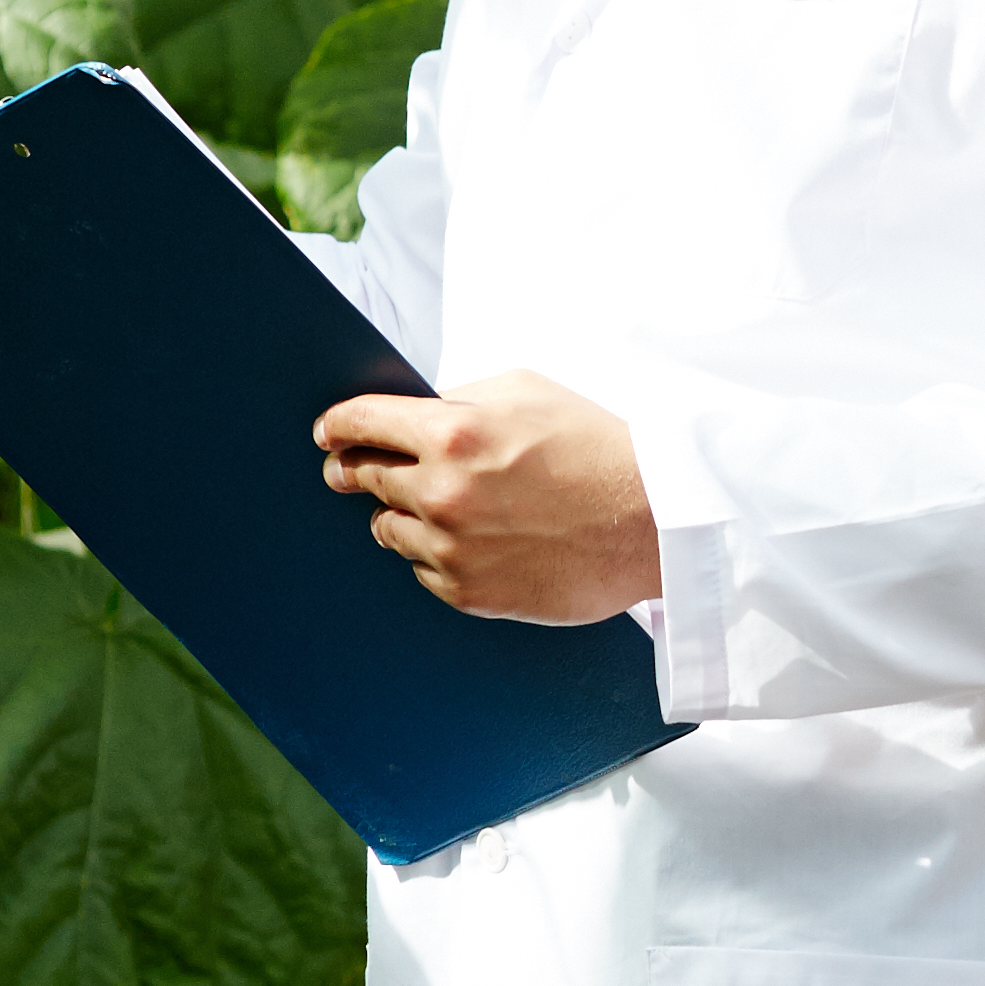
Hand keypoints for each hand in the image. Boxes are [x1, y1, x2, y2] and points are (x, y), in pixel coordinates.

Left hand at [316, 370, 663, 623]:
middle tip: (358, 471)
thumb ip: (460, 401)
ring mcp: (453, 548)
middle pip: (363, 478)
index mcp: (453, 433)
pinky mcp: (470, 592)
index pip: (359, 423)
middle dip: (358, 469)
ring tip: (451, 508)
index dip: (337, 426)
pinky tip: (481, 542)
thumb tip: (413, 415)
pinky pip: (422, 571)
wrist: (655, 521)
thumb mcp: (528, 393)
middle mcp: (443, 491)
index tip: (329, 434)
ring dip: (405, 515)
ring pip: (388, 529)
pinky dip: (439, 556)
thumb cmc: (599, 448)